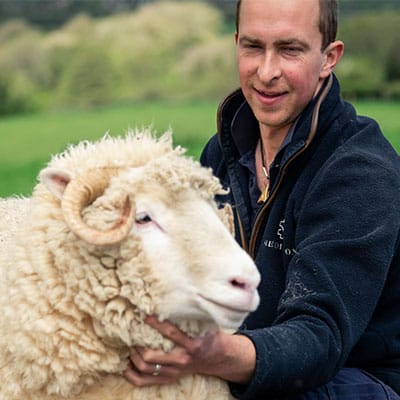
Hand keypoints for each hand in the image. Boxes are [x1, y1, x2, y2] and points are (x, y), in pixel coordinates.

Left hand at [124, 316, 255, 386]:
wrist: (216, 357)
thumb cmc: (209, 334)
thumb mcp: (207, 322)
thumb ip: (195, 312)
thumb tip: (179, 294)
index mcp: (192, 344)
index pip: (170, 333)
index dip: (155, 323)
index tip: (144, 314)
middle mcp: (182, 360)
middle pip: (151, 356)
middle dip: (137, 342)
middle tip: (130, 330)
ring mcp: (175, 371)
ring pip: (146, 368)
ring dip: (133, 355)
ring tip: (127, 343)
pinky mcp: (169, 378)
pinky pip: (145, 381)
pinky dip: (132, 375)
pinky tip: (125, 365)